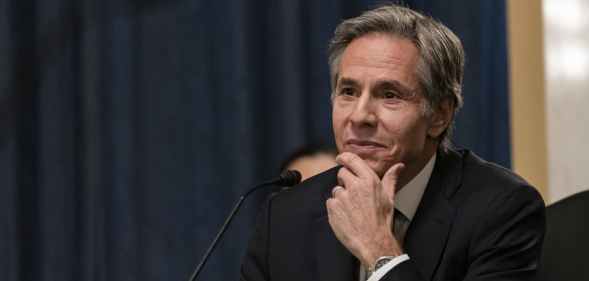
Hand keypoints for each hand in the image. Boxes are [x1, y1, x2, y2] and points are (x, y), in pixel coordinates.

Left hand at [326, 152, 404, 268]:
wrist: (373, 242)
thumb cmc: (382, 221)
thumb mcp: (390, 198)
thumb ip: (391, 179)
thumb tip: (398, 166)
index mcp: (369, 180)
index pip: (351, 160)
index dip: (344, 157)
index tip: (341, 158)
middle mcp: (354, 186)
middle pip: (341, 173)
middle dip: (345, 180)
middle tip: (353, 193)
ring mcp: (342, 197)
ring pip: (336, 189)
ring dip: (341, 196)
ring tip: (352, 209)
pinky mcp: (333, 208)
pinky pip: (331, 202)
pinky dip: (336, 207)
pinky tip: (346, 215)